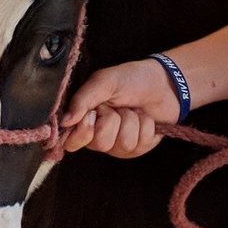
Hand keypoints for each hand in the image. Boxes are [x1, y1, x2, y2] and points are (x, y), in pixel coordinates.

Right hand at [56, 58, 182, 157]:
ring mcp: (118, 144)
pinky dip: (146, 126)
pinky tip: (145, 117)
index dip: (83, 131)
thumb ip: (82, 100)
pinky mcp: (137, 148)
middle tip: (118, 106)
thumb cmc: (130, 79)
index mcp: (83, 119)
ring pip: (123, 144)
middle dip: (114, 120)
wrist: (163, 83)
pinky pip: (140, 145)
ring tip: (133, 109)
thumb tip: (64, 122)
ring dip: (132, 121)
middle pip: (100, 143)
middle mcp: (97, 135)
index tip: (93, 114)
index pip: (70, 141)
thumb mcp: (104, 81)